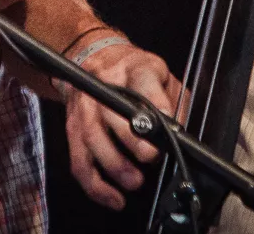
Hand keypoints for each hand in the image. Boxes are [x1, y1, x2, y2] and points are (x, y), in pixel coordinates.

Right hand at [61, 41, 181, 211]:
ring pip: (92, 138)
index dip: (155, 102)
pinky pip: (79, 160)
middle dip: (132, 141)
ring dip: (114, 165)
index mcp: (134, 67)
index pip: (143, 80)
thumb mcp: (163, 76)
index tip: (165, 123)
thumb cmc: (135, 72)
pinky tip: (113, 197)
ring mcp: (85, 106)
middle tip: (150, 158)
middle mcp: (105, 84)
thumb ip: (174, 102)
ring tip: (135, 181)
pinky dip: (95, 184)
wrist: (97, 57)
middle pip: (112, 113)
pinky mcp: (73, 127)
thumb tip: (180, 134)